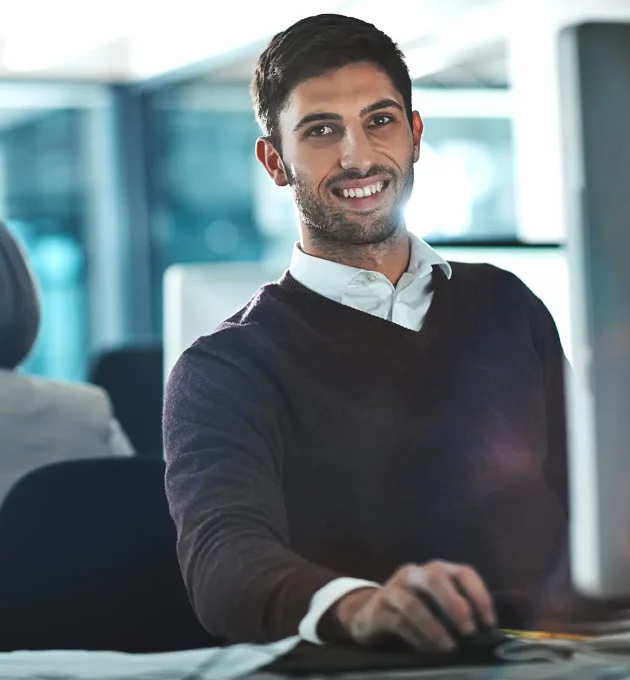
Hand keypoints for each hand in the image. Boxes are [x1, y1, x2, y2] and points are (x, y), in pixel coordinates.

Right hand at [320, 561, 496, 651]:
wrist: (369, 616)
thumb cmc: (413, 612)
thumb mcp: (436, 605)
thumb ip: (456, 611)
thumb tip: (485, 632)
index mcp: (434, 570)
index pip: (462, 572)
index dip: (478, 594)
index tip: (488, 622)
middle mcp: (413, 574)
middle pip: (435, 578)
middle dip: (455, 604)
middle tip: (469, 631)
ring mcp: (393, 589)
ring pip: (414, 603)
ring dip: (434, 627)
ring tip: (449, 647)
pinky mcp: (378, 610)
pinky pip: (399, 623)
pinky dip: (417, 638)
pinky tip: (429, 650)